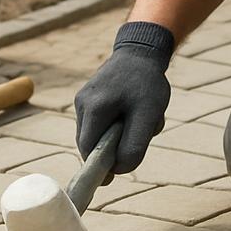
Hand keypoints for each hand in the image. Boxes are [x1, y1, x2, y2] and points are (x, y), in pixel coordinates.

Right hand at [74, 21, 173, 175]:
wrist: (142, 50)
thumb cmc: (147, 83)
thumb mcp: (148, 116)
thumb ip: (134, 145)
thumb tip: (118, 170)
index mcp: (93, 108)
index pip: (87, 149)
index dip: (98, 167)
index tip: (109, 180)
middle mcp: (82, 104)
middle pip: (91, 143)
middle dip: (115, 146)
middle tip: (142, 133)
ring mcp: (83, 99)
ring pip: (97, 133)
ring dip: (119, 134)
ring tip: (143, 117)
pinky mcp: (89, 97)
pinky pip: (100, 121)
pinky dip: (118, 123)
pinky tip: (135, 110)